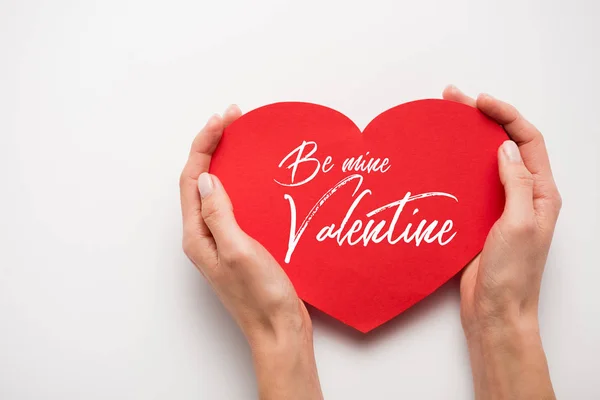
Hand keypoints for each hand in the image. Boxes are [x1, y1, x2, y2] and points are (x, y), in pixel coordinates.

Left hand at [179, 106, 322, 399]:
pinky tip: (255, 175)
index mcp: (197, 235)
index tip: (225, 119)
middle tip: (233, 118)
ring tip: (241, 137)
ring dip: (225, 160)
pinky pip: (232, 204)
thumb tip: (205, 177)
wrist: (279, 331)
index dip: (205, 144)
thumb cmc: (260, 296)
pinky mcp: (239, 245)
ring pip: (215, 190)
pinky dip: (240, 181)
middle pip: (199, 180)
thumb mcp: (238, 250)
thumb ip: (218, 214)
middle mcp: (203, 236)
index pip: (191, 179)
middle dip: (212, 145)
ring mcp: (221, 241)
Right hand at [443, 86, 560, 398]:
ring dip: (465, 140)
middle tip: (454, 100)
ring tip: (443, 122)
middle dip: (482, 119)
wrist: (495, 311)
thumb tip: (504, 147)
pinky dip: (454, 167)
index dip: (506, 116)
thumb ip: (516, 184)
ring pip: (483, 162)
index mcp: (542, 193)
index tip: (480, 102)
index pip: (527, 141)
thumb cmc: (513, 274)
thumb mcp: (520, 224)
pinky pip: (468, 184)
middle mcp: (522, 195)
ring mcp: (499, 206)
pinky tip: (438, 160)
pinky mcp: (478, 218)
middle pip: (504, 145)